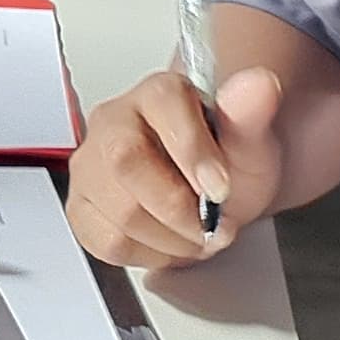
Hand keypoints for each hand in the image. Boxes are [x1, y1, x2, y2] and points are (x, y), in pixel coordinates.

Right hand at [64, 64, 282, 268]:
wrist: (214, 194)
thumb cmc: (226, 163)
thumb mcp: (252, 142)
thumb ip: (253, 115)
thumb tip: (258, 85)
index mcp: (157, 94)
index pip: (162, 106)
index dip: (193, 153)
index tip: (221, 188)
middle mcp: (113, 122)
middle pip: (125, 163)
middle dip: (180, 210)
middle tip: (213, 224)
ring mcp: (90, 166)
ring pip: (119, 213)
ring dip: (172, 239)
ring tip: (195, 234)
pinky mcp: (81, 207)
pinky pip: (106, 243)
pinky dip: (149, 254)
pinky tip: (169, 242)